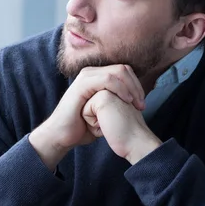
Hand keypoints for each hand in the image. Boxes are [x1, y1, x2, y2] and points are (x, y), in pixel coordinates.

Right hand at [29, 65, 145, 170]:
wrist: (62, 136)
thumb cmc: (82, 127)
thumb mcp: (104, 113)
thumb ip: (117, 103)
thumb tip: (136, 102)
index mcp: (96, 77)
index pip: (124, 71)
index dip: (137, 85)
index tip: (142, 104)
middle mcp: (91, 73)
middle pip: (123, 69)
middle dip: (137, 86)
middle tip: (142, 105)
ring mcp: (85, 77)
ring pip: (118, 72)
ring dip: (131, 88)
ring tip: (136, 104)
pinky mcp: (82, 84)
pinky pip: (107, 79)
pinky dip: (121, 89)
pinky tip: (126, 101)